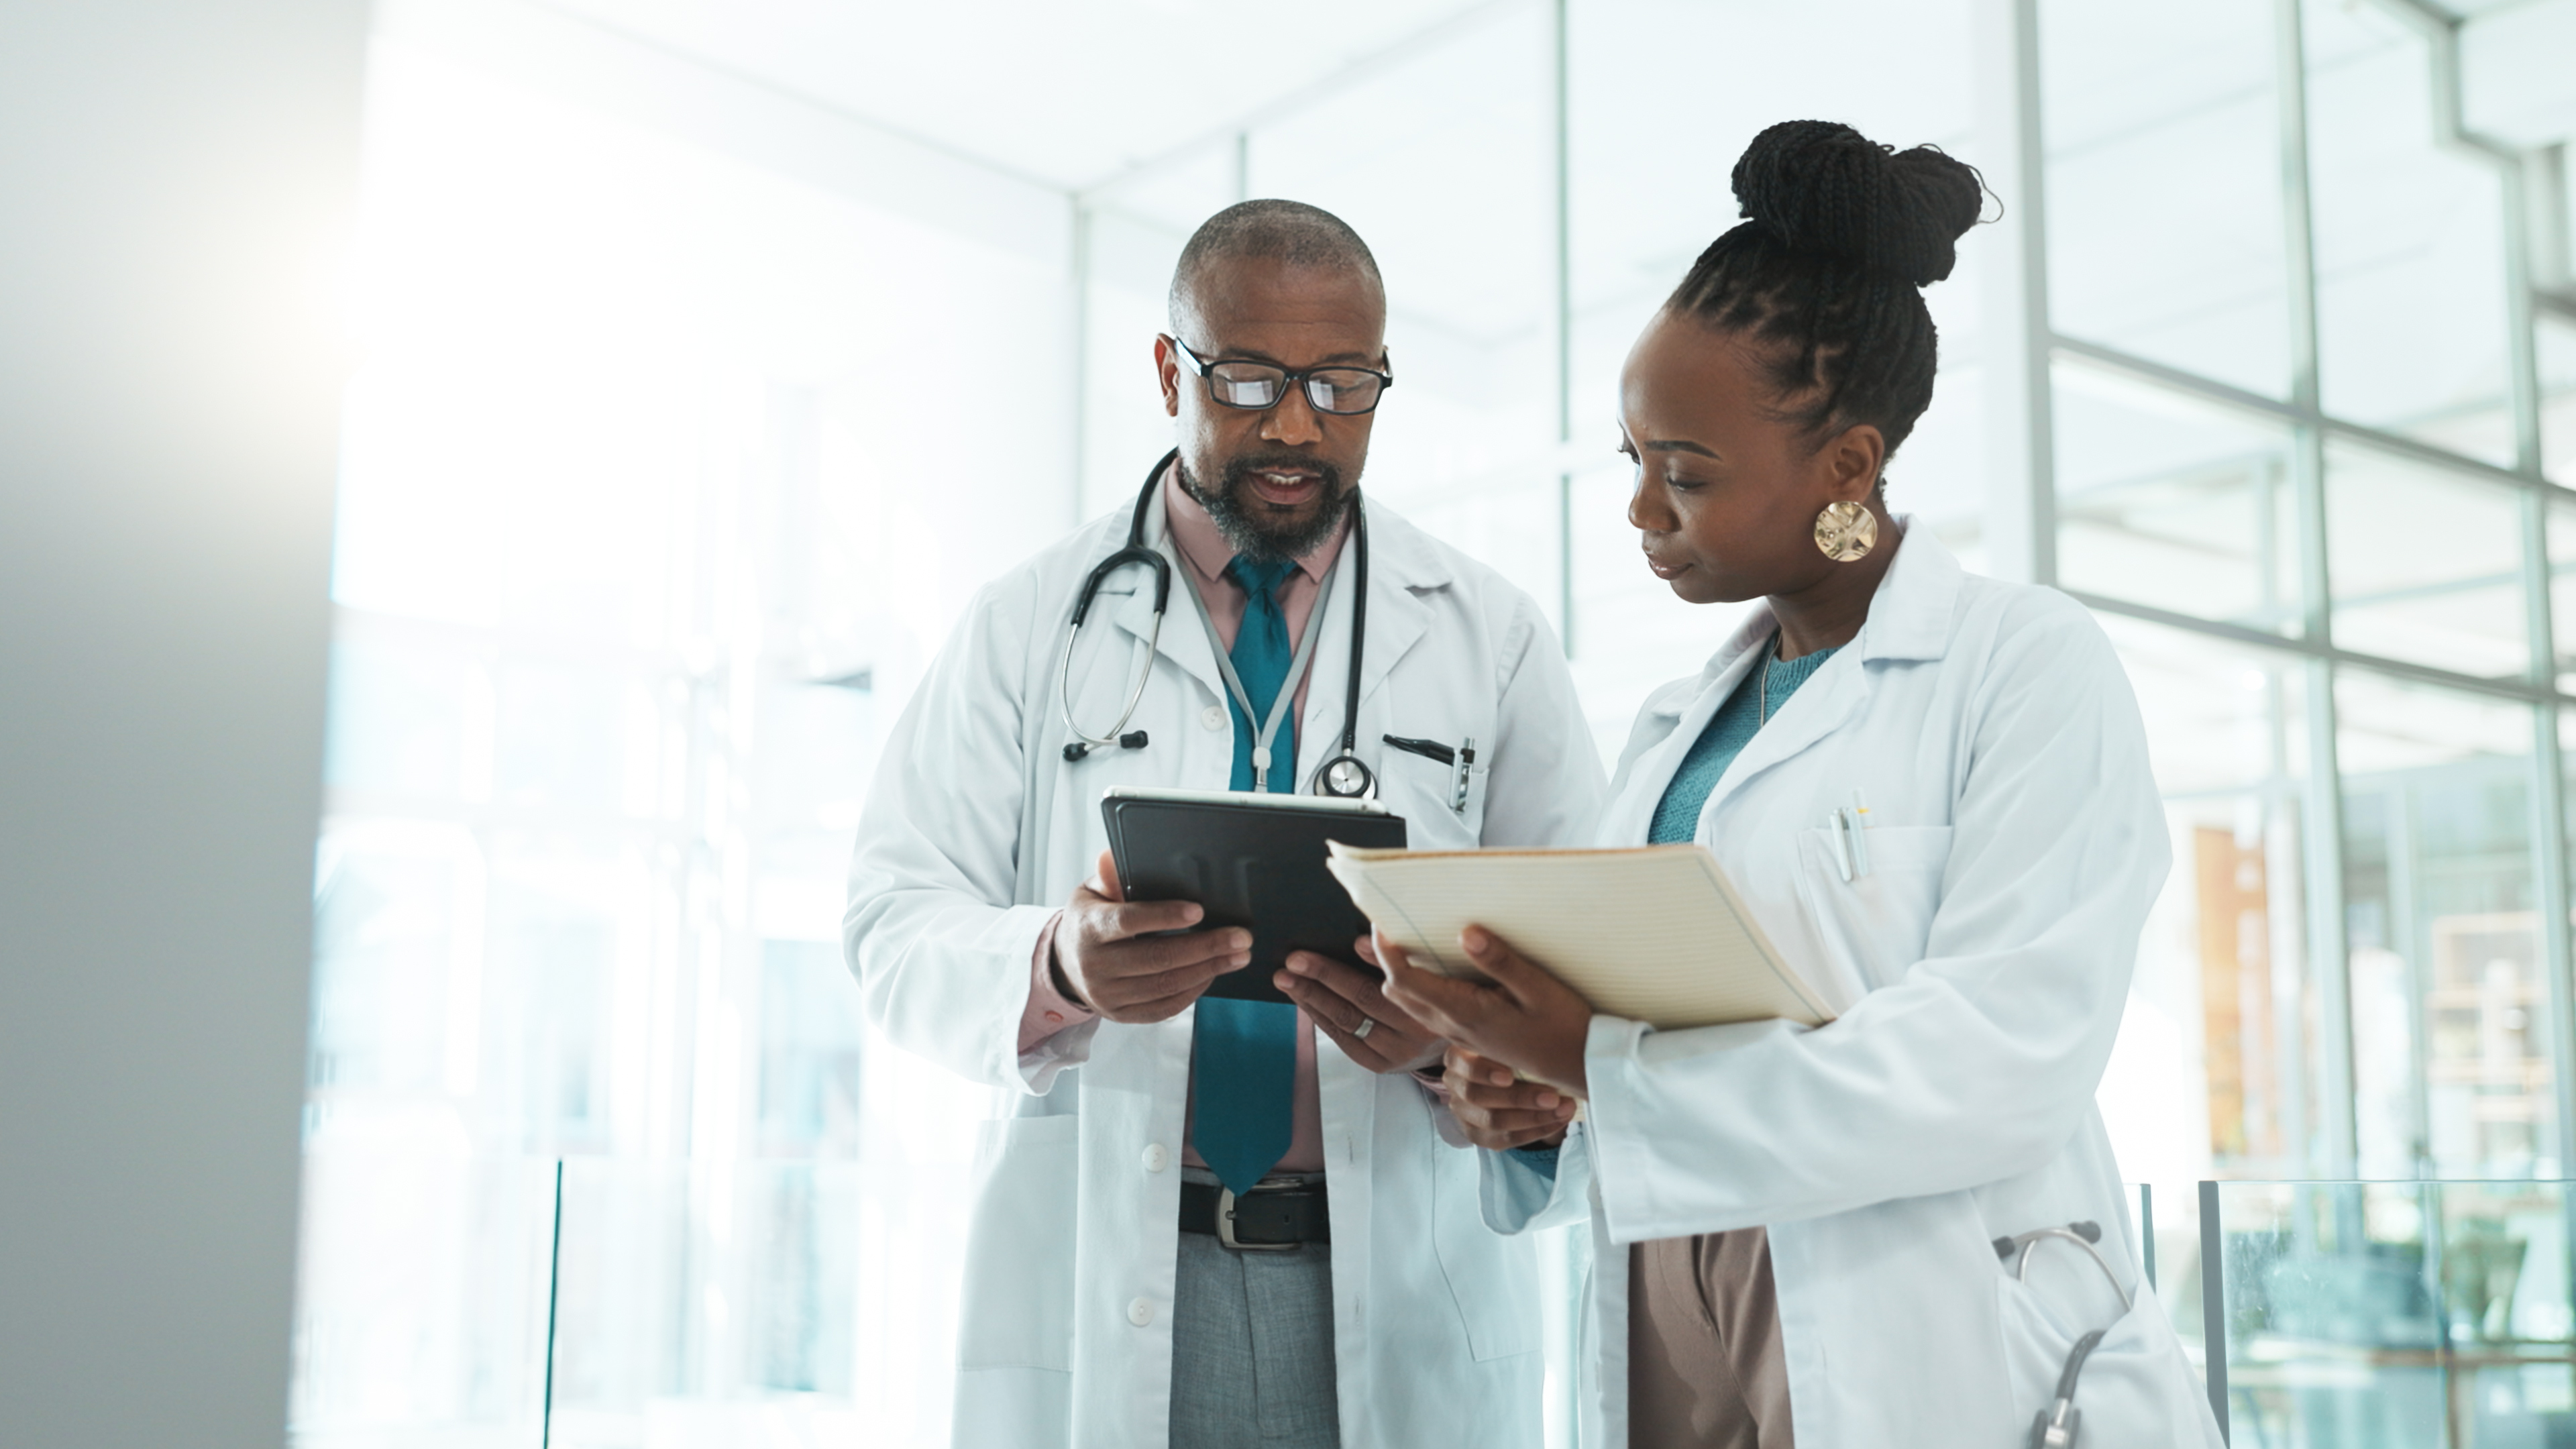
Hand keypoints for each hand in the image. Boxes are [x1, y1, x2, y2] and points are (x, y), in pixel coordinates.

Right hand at [1053, 850, 1250, 1022]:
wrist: (1065, 967)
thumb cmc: (1089, 922)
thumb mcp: (1091, 894)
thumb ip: (1109, 877)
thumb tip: (1112, 857)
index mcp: (1089, 929)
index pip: (1129, 922)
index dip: (1164, 916)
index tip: (1199, 911)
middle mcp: (1096, 965)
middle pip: (1156, 958)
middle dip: (1204, 948)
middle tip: (1240, 937)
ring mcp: (1108, 995)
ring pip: (1165, 986)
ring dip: (1208, 970)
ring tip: (1238, 956)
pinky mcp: (1121, 1015)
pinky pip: (1163, 1008)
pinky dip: (1192, 992)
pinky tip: (1212, 974)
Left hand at [1276, 940, 1443, 1073]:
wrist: (1457, 1037)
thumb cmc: (1436, 993)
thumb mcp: (1433, 973)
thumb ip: (1405, 958)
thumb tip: (1365, 936)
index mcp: (1433, 1004)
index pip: (1398, 979)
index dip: (1374, 958)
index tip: (1351, 939)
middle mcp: (1416, 1032)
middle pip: (1363, 1000)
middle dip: (1324, 977)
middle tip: (1294, 960)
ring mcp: (1396, 1052)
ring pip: (1347, 1021)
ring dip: (1312, 998)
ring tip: (1286, 979)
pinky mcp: (1380, 1064)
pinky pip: (1343, 1039)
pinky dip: (1320, 1017)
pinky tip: (1303, 999)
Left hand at [1376, 925, 1592, 1097]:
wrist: (1578, 1065)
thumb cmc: (1563, 1026)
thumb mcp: (1539, 989)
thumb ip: (1500, 962)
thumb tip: (1465, 933)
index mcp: (1465, 1011)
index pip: (1407, 981)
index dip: (1387, 952)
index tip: (1380, 924)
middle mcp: (1453, 1025)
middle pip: (1398, 993)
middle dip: (1386, 962)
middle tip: (1389, 927)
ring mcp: (1458, 1034)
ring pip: (1411, 1004)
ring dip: (1400, 975)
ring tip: (1407, 942)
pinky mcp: (1468, 1036)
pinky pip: (1429, 1011)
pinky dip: (1419, 988)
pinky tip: (1437, 968)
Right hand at [1442, 1046, 1576, 1149]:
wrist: (1514, 1075)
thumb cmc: (1515, 1049)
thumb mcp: (1513, 1037)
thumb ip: (1519, 1035)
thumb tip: (1543, 1029)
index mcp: (1458, 1056)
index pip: (1463, 1065)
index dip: (1484, 1072)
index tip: (1510, 1076)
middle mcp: (1455, 1084)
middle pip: (1478, 1096)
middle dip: (1519, 1098)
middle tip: (1553, 1097)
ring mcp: (1463, 1112)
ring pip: (1492, 1122)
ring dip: (1533, 1117)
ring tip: (1564, 1109)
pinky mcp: (1477, 1133)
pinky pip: (1503, 1140)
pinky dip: (1534, 1131)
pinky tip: (1557, 1121)